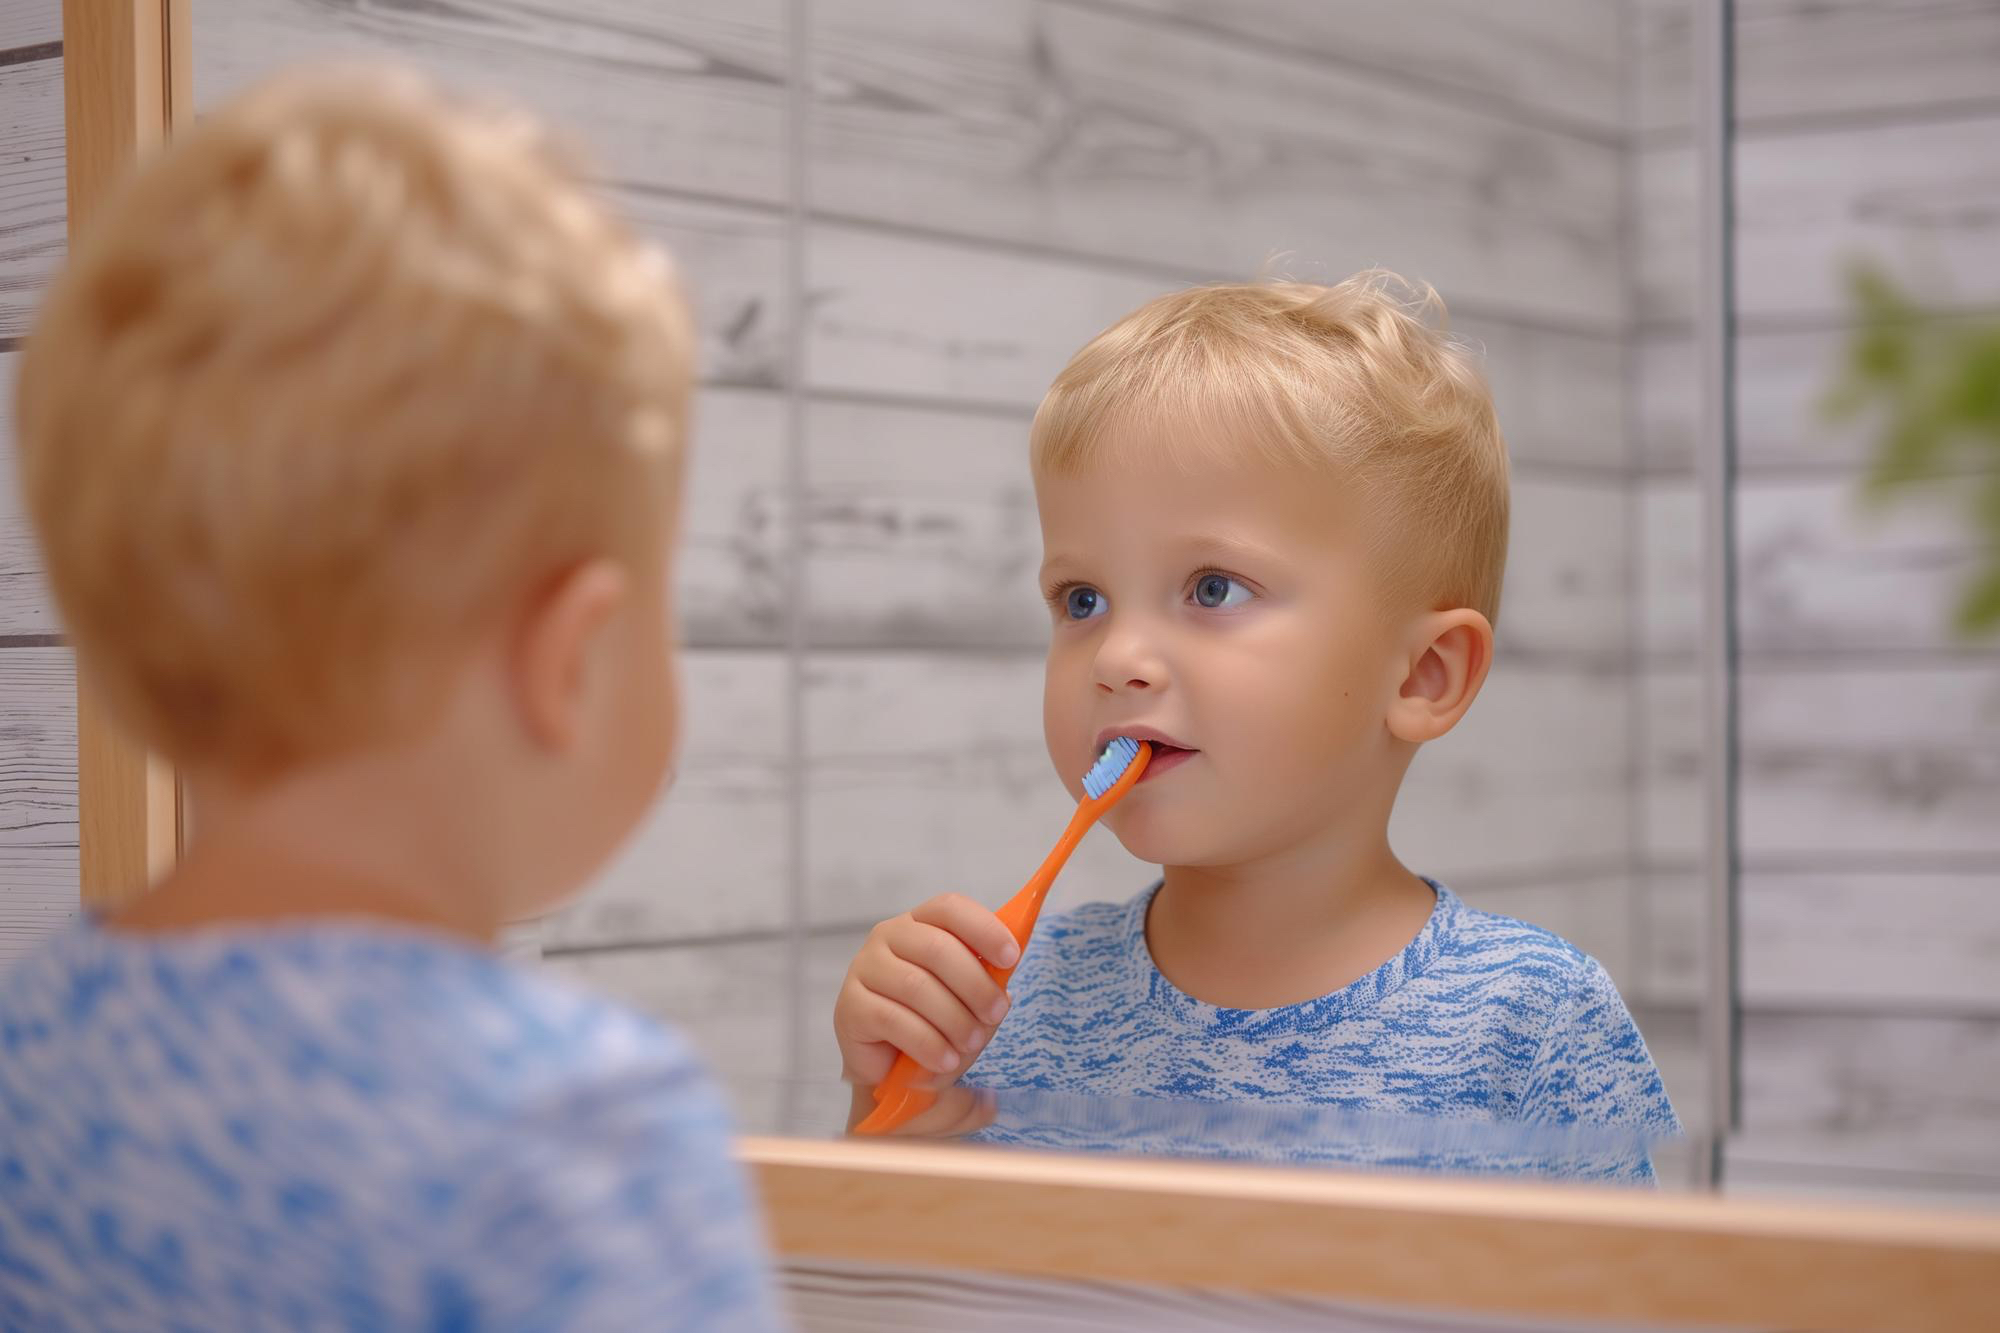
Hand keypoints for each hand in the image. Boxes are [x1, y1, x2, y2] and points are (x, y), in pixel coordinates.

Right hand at [833, 894, 1019, 1094]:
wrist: (892, 1069)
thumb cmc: (935, 1023)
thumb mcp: (968, 998)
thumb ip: (986, 978)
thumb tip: (1004, 970)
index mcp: (920, 922)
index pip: (950, 908)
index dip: (984, 928)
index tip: (1011, 958)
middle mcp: (887, 936)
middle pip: (937, 948)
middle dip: (975, 985)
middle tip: (995, 1014)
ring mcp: (864, 968)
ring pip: (917, 986)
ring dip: (954, 1019)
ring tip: (971, 1044)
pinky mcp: (850, 1006)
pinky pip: (894, 1020)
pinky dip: (928, 1043)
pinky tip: (946, 1060)